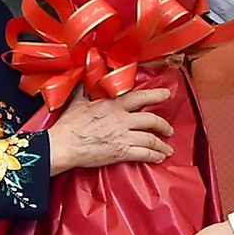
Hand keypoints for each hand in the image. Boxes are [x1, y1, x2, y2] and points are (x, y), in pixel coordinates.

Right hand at [46, 87, 173, 174]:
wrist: (64, 145)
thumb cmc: (69, 124)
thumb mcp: (79, 100)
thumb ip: (88, 89)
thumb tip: (88, 77)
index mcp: (113, 105)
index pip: (140, 96)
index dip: (156, 94)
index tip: (166, 94)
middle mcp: (122, 119)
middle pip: (151, 120)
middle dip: (164, 125)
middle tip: (169, 129)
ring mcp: (123, 136)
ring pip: (150, 139)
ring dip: (162, 144)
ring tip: (167, 148)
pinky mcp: (121, 152)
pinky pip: (143, 154)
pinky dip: (154, 156)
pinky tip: (159, 157)